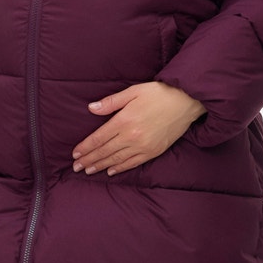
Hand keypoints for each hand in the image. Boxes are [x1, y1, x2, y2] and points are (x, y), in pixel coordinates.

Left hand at [72, 81, 206, 175]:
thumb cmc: (159, 93)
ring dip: (101, 166)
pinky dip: (120, 168)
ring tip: (88, 171)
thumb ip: (111, 102)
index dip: (85, 147)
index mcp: (124, 120)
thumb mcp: (133, 91)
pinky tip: (111, 171)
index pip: (98, 138)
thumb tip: (91, 108)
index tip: (75, 154)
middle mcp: (131, 136)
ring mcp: (143, 146)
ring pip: (116, 159)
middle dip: (89, 160)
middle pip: (104, 151)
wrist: (186, 102)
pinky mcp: (153, 151)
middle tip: (76, 167)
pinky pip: (133, 163)